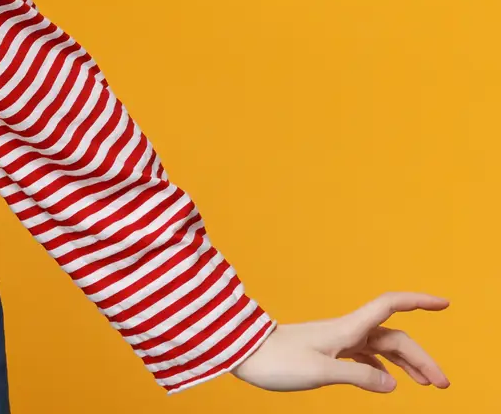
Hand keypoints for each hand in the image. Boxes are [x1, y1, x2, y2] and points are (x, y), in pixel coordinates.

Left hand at [232, 291, 449, 392]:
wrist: (242, 354)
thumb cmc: (275, 361)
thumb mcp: (319, 371)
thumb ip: (357, 376)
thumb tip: (392, 385)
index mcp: (346, 329)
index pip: (390, 306)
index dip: (418, 302)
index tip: (445, 303)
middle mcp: (346, 331)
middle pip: (395, 338)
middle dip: (422, 358)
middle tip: (443, 385)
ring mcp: (338, 341)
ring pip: (382, 348)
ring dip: (407, 364)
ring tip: (427, 385)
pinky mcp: (328, 352)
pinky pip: (366, 357)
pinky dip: (383, 368)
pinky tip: (388, 382)